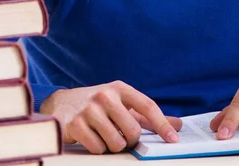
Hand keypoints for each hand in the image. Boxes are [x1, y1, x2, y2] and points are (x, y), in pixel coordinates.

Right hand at [40, 81, 182, 153]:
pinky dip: (98, 149)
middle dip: (130, 140)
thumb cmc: (98, 105)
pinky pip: (97, 149)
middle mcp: (105, 96)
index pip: (147, 106)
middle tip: (122, 136)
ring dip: (113, 146)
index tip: (173, 139)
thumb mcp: (121, 103)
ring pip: (116, 143)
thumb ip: (147, 115)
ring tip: (105, 136)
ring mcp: (88, 110)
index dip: (162, 124)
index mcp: (120, 88)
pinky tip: (92, 138)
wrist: (61, 103)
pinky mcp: (74, 125)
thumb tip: (177, 126)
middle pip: (132, 131)